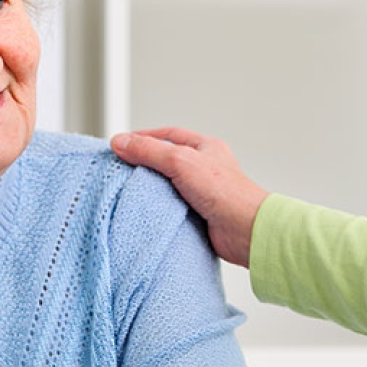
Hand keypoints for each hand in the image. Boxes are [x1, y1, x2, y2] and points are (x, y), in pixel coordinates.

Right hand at [111, 128, 267, 266]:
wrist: (245, 231)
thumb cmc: (226, 193)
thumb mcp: (181, 162)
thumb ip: (149, 151)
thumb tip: (121, 141)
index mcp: (206, 148)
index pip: (169, 135)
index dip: (144, 137)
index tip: (122, 144)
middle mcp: (204, 169)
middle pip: (166, 161)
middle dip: (144, 164)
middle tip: (121, 168)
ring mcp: (201, 193)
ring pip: (168, 186)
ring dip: (151, 189)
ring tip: (129, 191)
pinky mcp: (198, 215)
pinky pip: (172, 208)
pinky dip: (158, 209)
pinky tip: (146, 212)